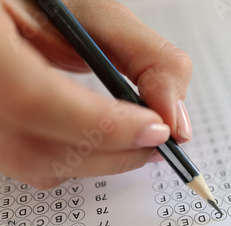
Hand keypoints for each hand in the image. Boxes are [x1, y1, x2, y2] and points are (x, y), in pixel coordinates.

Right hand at [0, 0, 192, 188]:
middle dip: (113, 152)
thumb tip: (175, 118)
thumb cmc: (42, 7)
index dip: (103, 123)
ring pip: (36, 166)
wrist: (6, 15)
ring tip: (140, 139)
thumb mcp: (93, 14)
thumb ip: (144, 57)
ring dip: (101, 160)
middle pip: (37, 149)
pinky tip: (105, 139)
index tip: (157, 128)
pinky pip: (34, 164)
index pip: (34, 98)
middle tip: (160, 140)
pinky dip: (79, 157)